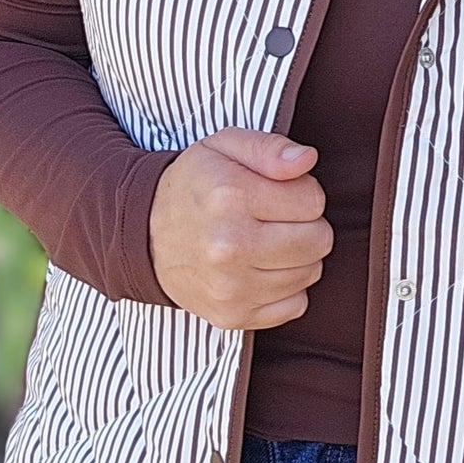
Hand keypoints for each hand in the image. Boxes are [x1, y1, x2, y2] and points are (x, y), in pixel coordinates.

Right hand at [147, 128, 332, 328]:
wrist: (144, 235)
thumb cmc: (195, 186)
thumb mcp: (225, 146)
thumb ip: (270, 147)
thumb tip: (306, 159)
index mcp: (231, 197)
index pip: (313, 201)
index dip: (302, 192)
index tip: (276, 193)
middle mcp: (230, 246)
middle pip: (319, 241)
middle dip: (306, 225)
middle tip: (275, 219)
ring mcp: (231, 288)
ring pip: (310, 272)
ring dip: (296, 256)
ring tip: (264, 242)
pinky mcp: (232, 316)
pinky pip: (295, 305)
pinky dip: (285, 288)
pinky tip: (259, 269)